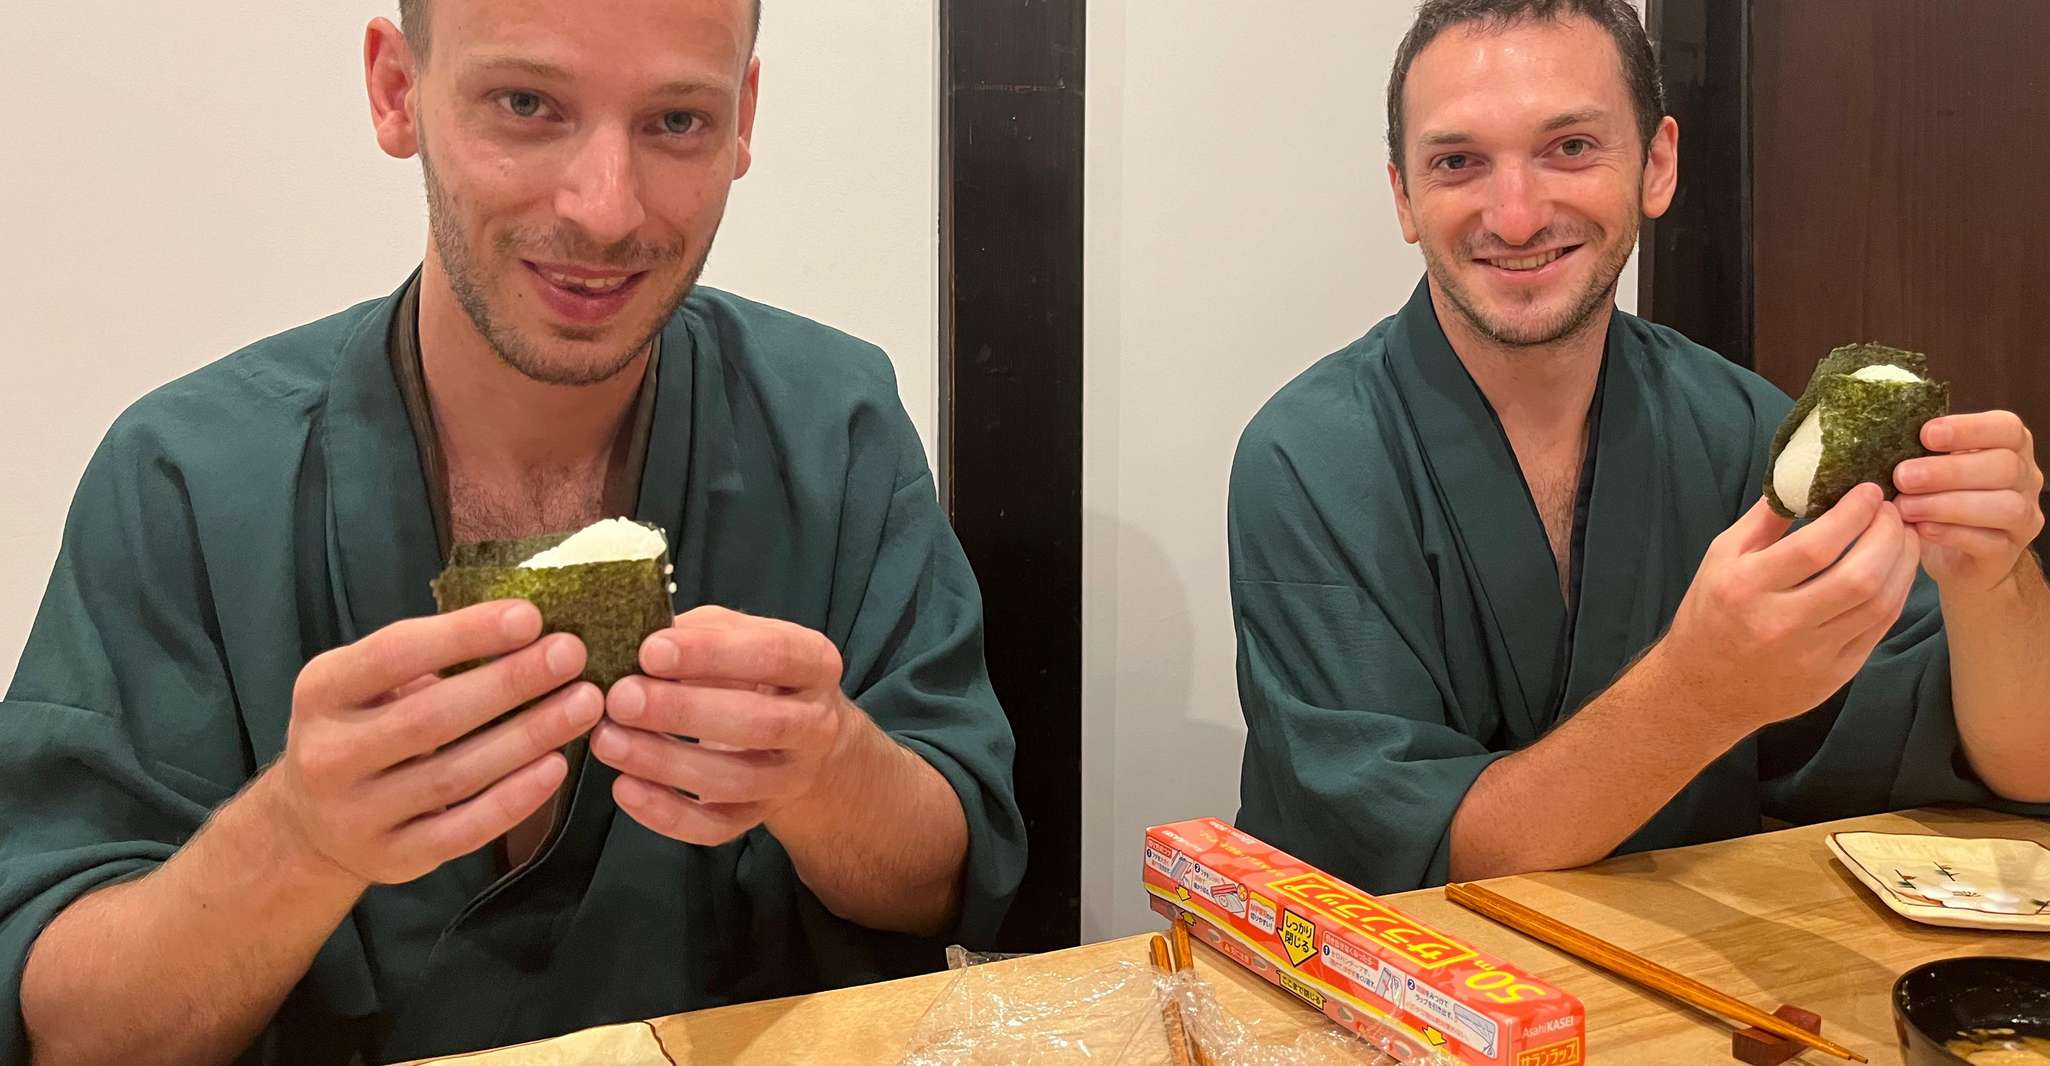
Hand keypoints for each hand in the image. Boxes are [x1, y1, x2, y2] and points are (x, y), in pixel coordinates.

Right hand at [263, 601, 600, 885]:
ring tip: (584, 704)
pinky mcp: (392, 859)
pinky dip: (515, 799)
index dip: (465, 633)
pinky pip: (463, 830)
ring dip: (528, 737)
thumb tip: (524, 628)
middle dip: (510, 683)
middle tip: (572, 655)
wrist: (309, 825)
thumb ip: (427, 657)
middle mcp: (327, 755)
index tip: (531, 617)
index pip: (394, 654)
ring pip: (455, 775)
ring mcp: (356, 815)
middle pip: (432, 717)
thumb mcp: (367, 684)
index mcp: (321, 691)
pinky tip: (557, 766)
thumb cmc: (361, 728)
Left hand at [593, 606, 851, 846]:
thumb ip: (699, 631)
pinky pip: (717, 826)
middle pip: (759, 723)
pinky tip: (625, 788)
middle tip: (621, 698)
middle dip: (683, 711)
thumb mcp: (740, 635)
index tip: (650, 651)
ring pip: (735, 780)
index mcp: (814, 664)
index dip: (712, 653)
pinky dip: (668, 814)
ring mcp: (791, 777)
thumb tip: (640, 635)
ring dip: (666, 762)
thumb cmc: (756, 673)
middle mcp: (815, 724)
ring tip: (609, 741)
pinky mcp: (761, 816)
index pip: (773, 655)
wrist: (803, 737)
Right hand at [1660, 487, 1920, 730]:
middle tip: (1894, 510)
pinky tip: (1897, 569)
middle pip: (1858, 577)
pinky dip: (1897, 592)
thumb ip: (1763, 519)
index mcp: (1745, 588)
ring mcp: (1811, 655)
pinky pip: (1879, 628)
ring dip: (1903, 562)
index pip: (1814, 547)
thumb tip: (1807, 475)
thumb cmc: (1711, 614)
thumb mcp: (1720, 558)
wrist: (1704, 689)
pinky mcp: (1834, 675)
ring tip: (1904, 534)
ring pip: (1879, 603)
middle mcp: (1779, 624)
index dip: (1853, 514)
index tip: (1870, 490)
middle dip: (1888, 535)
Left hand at [1894, 412, 2044, 595]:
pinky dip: (1952, 534)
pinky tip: (1921, 529)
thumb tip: (1888, 440)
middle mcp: (2025, 478)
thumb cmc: (1940, 496)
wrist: (1954, 553)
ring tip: (1905, 507)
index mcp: (2010, 446)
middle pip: (2005, 467)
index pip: (2006, 427)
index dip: (1969, 429)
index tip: (1926, 435)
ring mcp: (2023, 517)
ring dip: (1948, 505)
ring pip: (2005, 507)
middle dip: (1949, 471)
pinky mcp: (2009, 550)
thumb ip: (1925, 452)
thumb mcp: (1935, 467)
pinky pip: (1990, 542)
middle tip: (1902, 477)